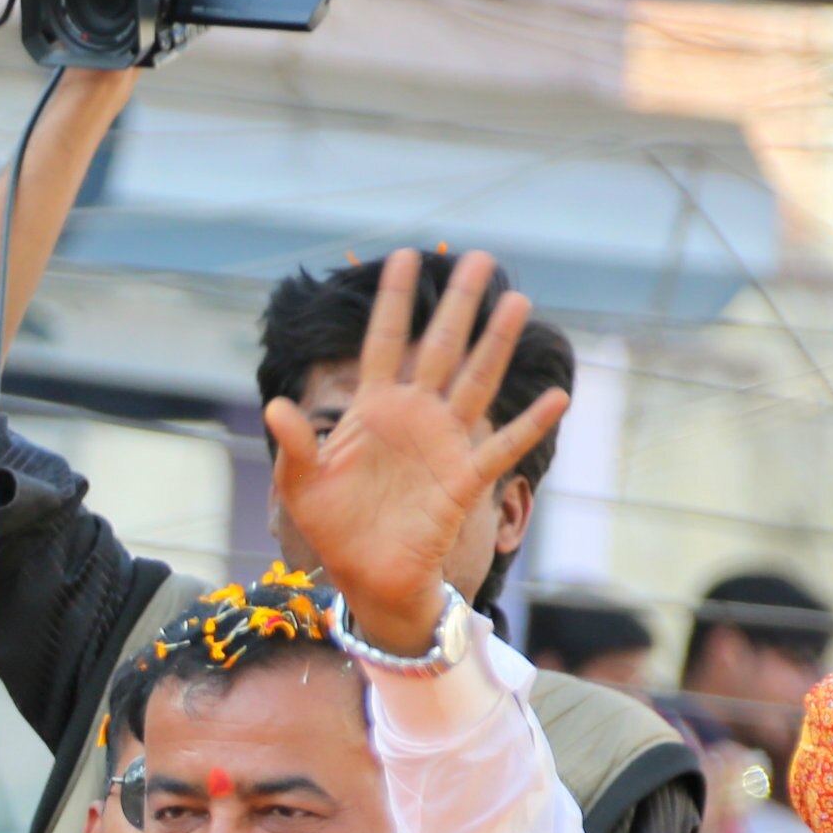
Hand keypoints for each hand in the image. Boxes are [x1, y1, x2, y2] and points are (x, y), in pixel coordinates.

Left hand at [262, 248, 568, 651]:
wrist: (365, 577)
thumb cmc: (333, 526)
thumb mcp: (300, 485)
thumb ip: (292, 444)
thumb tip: (274, 407)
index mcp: (373, 408)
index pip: (385, 342)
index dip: (397, 301)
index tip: (408, 255)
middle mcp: (413, 415)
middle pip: (440, 346)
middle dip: (459, 303)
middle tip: (482, 257)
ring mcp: (442, 442)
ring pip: (475, 381)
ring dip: (496, 343)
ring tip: (517, 301)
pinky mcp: (462, 478)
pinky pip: (501, 447)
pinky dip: (530, 425)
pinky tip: (559, 398)